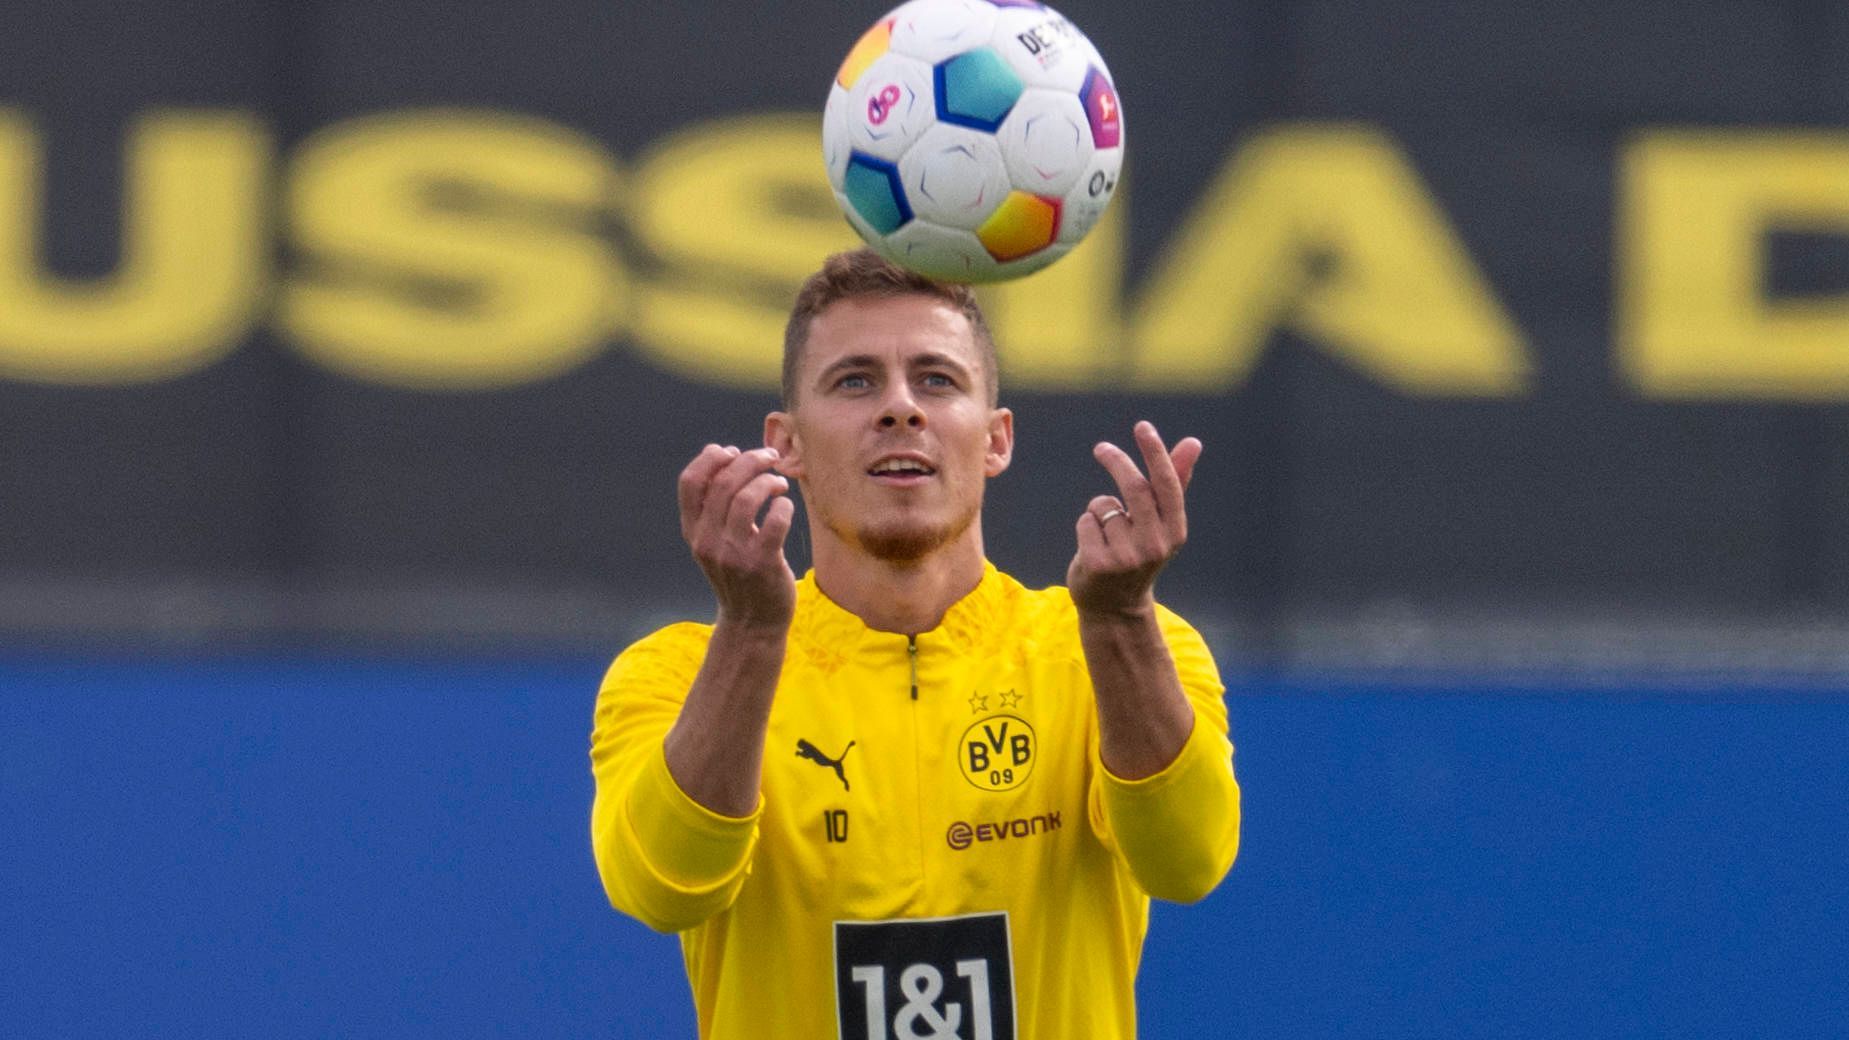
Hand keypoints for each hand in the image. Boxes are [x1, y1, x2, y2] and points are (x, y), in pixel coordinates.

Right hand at [678, 444, 796, 628]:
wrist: (752, 623)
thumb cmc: (739, 574)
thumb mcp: (714, 542)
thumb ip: (714, 505)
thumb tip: (722, 453)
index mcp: (693, 532)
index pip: (690, 482)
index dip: (710, 458)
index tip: (732, 452)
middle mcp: (708, 541)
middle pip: (724, 482)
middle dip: (750, 460)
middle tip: (770, 457)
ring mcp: (733, 553)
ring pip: (748, 497)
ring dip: (768, 481)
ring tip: (779, 484)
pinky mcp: (762, 564)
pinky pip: (775, 521)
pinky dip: (783, 506)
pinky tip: (785, 507)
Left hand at [1067, 421, 1200, 618]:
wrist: (1114, 607)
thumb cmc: (1138, 553)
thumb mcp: (1159, 522)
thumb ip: (1174, 481)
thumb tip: (1193, 442)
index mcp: (1175, 532)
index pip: (1166, 485)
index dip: (1155, 453)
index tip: (1142, 426)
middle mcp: (1155, 545)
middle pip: (1134, 488)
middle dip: (1116, 461)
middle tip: (1101, 448)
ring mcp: (1126, 557)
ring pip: (1103, 505)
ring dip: (1098, 510)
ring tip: (1105, 534)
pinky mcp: (1098, 564)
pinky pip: (1085, 522)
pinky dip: (1085, 527)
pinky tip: (1093, 547)